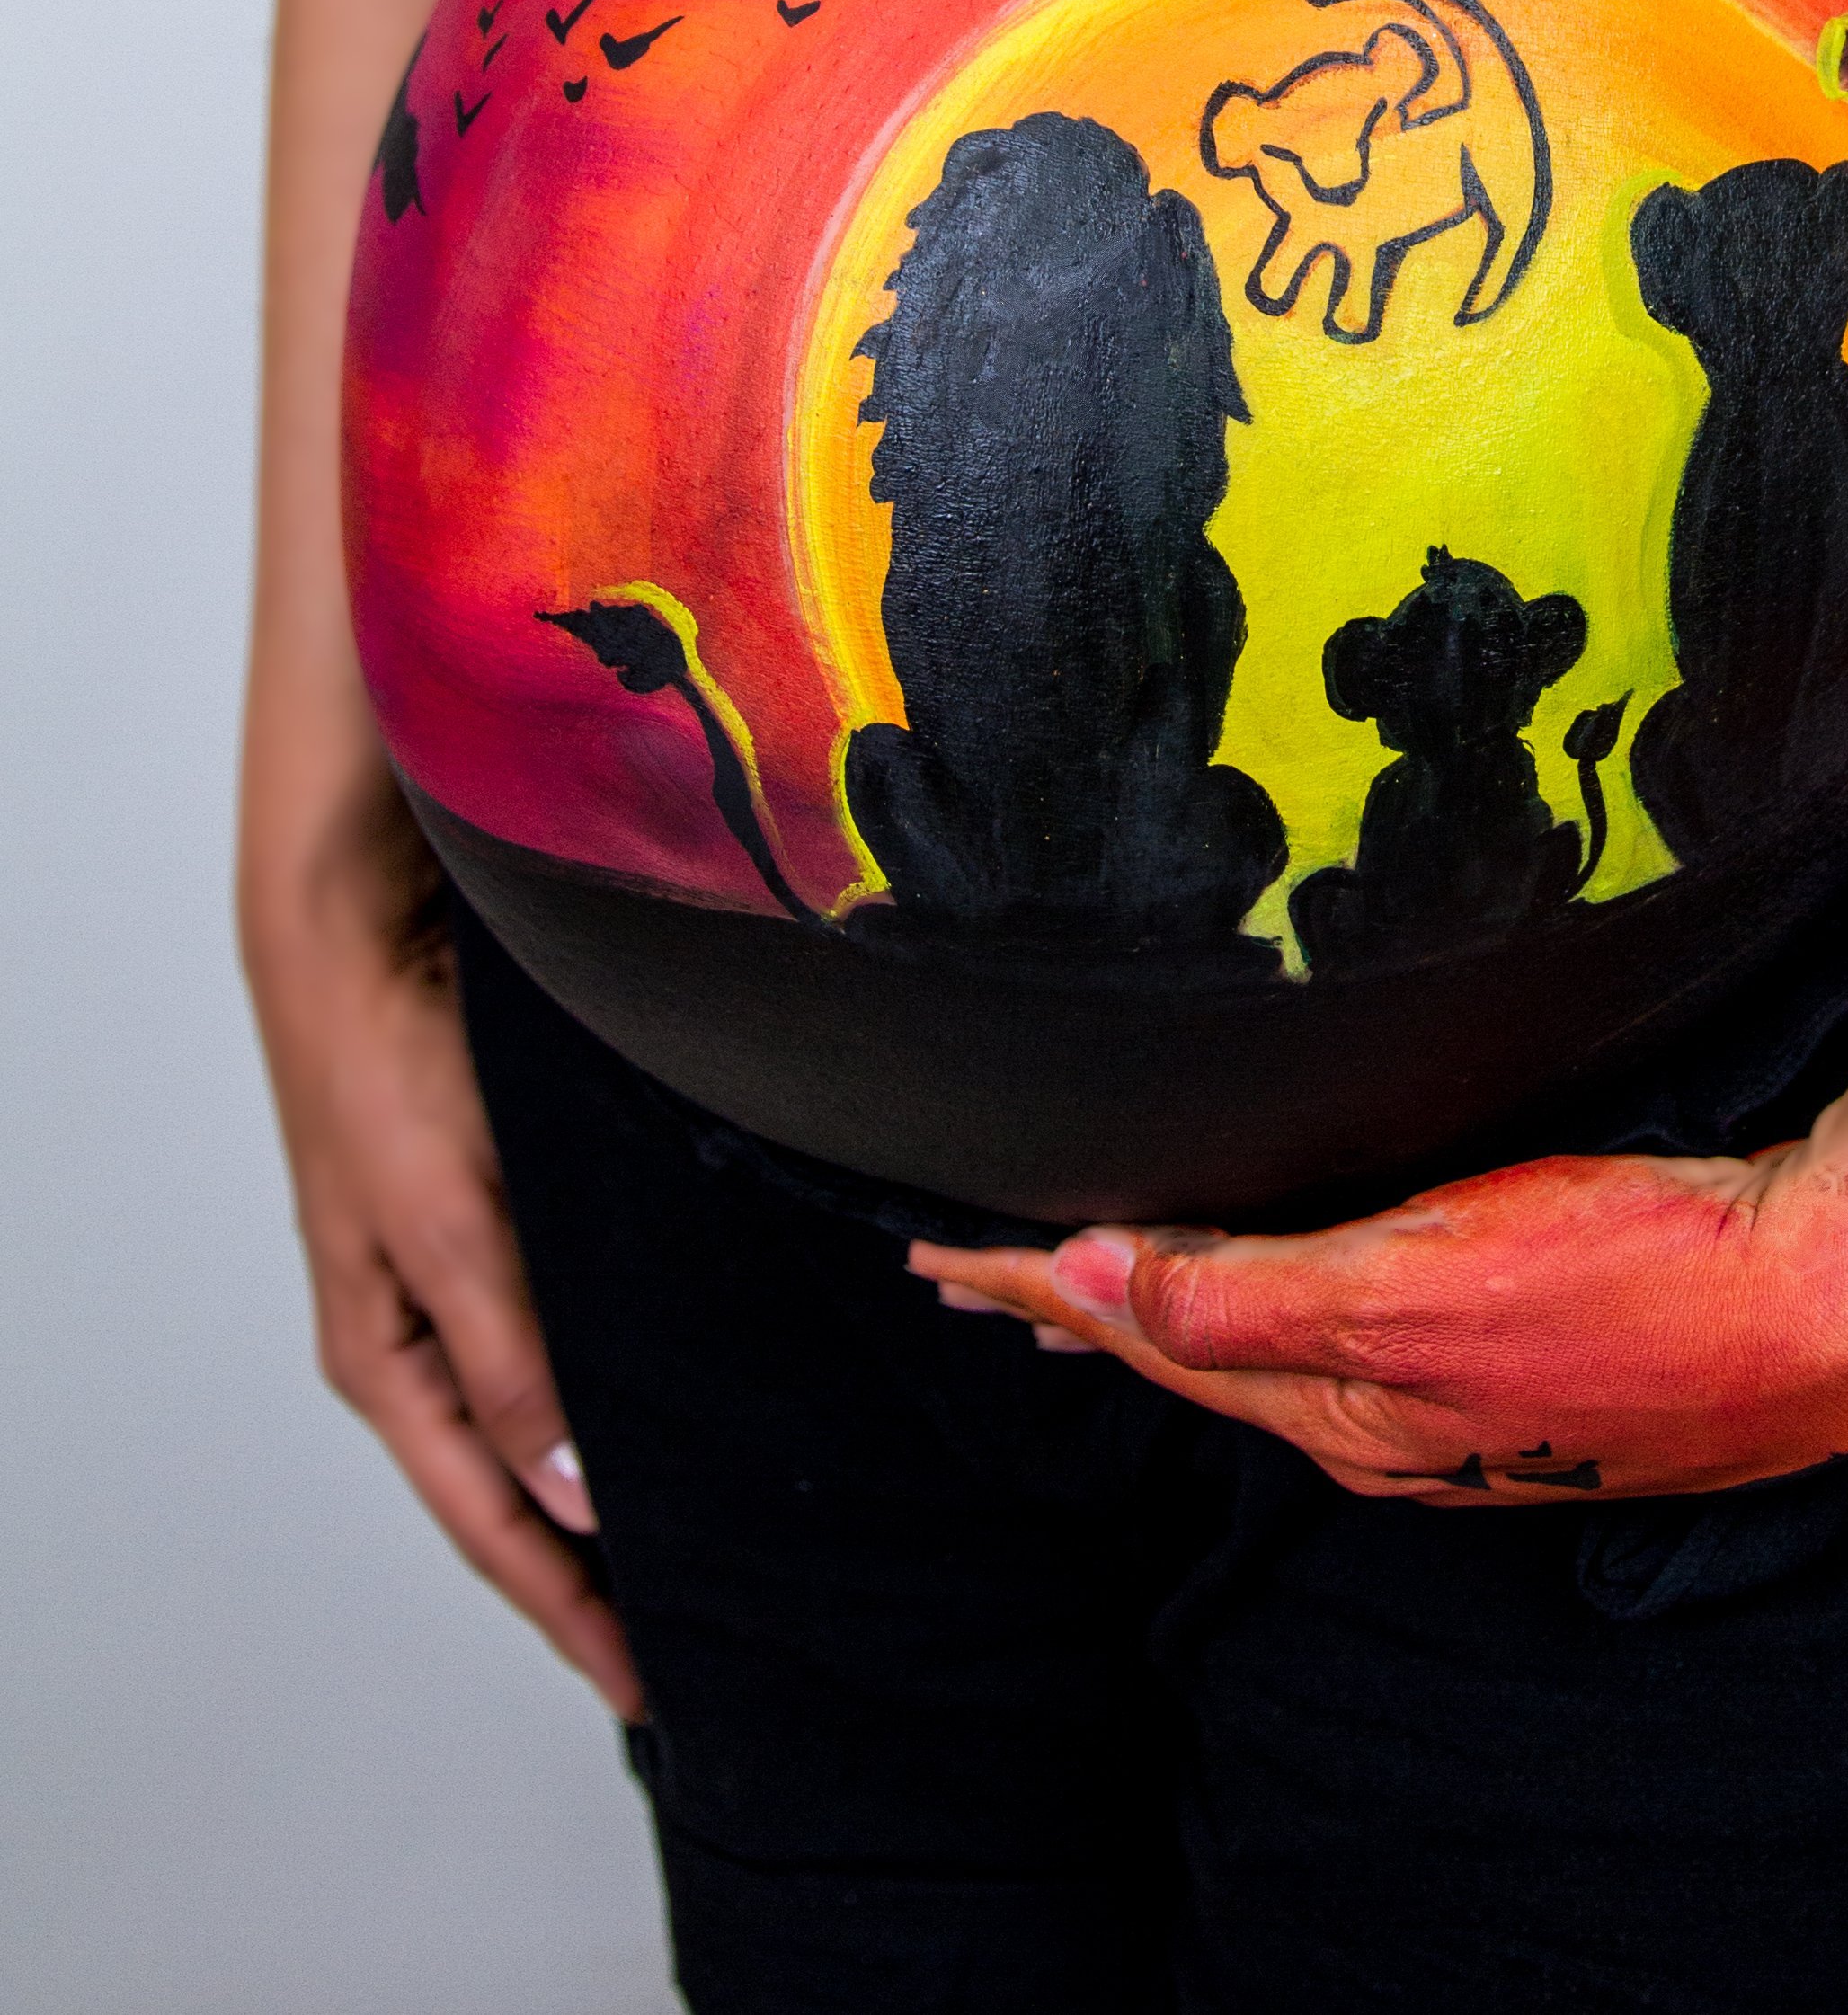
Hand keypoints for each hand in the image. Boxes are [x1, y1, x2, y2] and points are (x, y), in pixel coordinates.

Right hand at [242, 806, 638, 1711]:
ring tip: (705, 1540)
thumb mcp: (448, 1228)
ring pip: (553, 1412)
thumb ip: (511, 1360)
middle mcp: (428, 1335)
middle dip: (594, 1569)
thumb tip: (571, 1496)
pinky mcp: (511, 1214)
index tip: (647, 1688)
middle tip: (694, 1637)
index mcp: (389, 1364)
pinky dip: (622, 1378)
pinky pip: (576, 1327)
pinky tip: (681, 1394)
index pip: (493, 1525)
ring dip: (615, 1477)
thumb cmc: (383, 1072)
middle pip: (521, 1488)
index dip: (568, 1612)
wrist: (369, 931)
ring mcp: (470, 1276)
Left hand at [908, 1106, 1847, 1503]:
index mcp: (1344, 1397)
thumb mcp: (1427, 1279)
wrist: (1824, 1306)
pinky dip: (1263, 1310)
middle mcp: (1382, 1415)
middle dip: (1076, 1309)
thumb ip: (1258, 1288)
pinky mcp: (1514, 1366)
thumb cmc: (1640, 1277)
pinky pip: (1336, 1339)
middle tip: (974, 1273)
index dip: (1040, 1285)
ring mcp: (1452, 1400)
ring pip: (1262, 1346)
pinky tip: (1271, 1293)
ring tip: (1085, 1293)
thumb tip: (1097, 1288)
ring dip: (1163, 1315)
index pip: (1147, 1331)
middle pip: (1189, 1348)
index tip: (939, 1253)